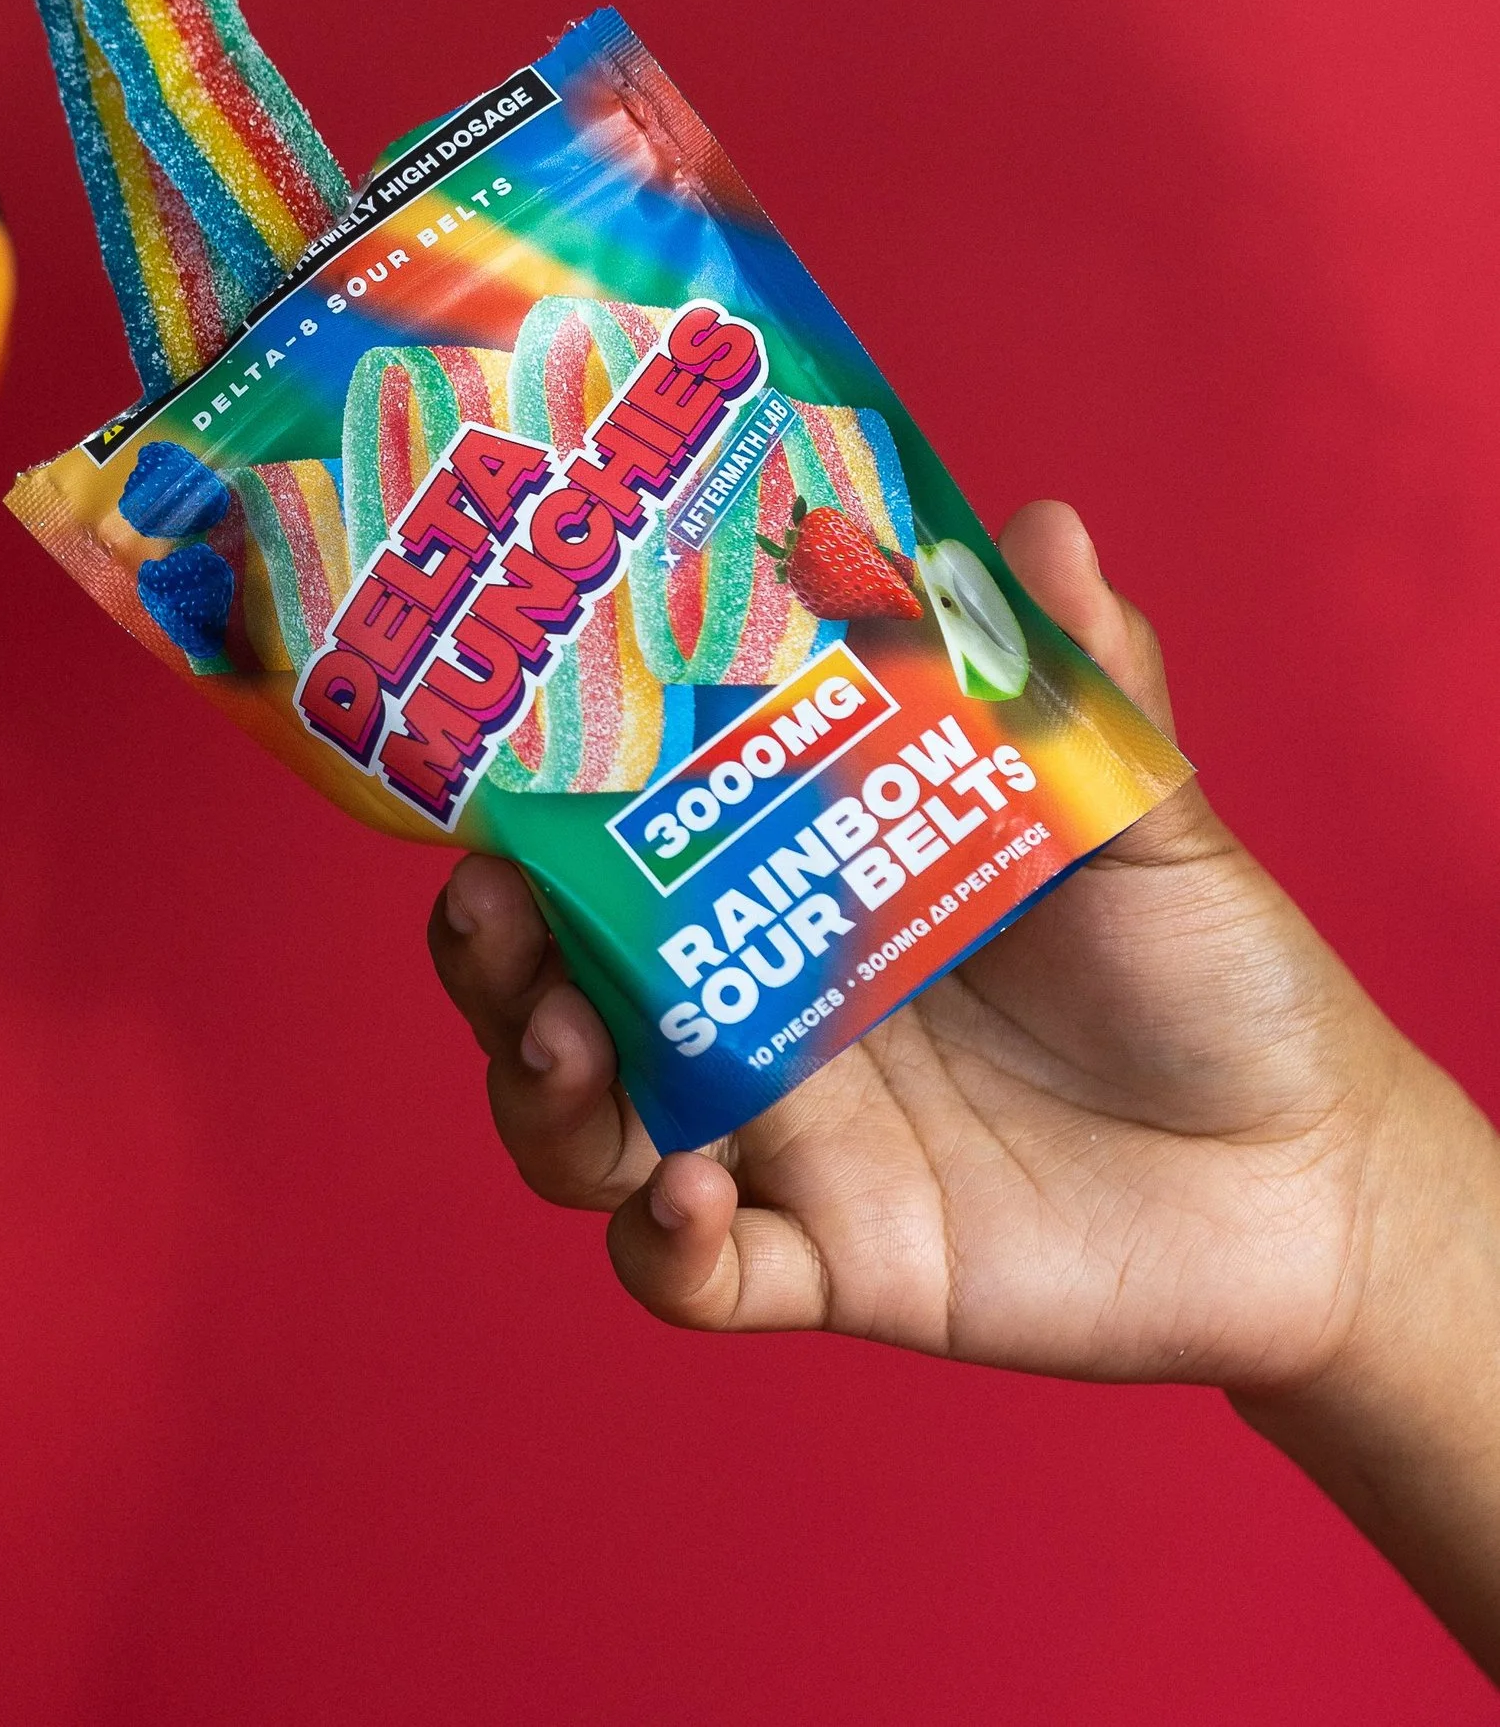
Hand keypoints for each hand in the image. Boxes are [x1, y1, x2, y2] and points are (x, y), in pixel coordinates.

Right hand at [430, 501, 1499, 1670]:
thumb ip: (1074, 685)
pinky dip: (661, 1249)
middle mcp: (753, 1001)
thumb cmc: (1212, 967)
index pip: (614, 830)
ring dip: (538, 1091)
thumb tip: (1044, 526)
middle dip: (488, 951)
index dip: (531, 796)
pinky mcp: (834, 1261)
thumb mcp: (1138, 808)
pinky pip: (697, 1279)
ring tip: (568, 1047)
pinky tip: (694, 1199)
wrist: (1316, 1174)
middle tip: (491, 904)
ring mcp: (782, 1136)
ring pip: (583, 1131)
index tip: (488, 738)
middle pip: (553, 979)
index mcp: (791, 875)